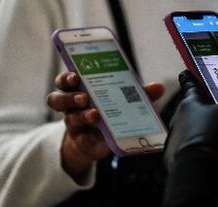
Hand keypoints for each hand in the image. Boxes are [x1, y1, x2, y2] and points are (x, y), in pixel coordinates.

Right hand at [47, 71, 163, 179]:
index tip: (75, 76)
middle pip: (57, 98)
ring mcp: (74, 124)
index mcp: (78, 89)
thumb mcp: (122, 99)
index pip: (64, 81)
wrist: (100, 140)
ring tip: (94, 115)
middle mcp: (71, 106)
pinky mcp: (82, 141)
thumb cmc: (109, 111)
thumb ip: (139, 93)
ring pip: (68, 118)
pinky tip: (100, 135)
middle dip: (70, 97)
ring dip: (80, 116)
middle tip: (85, 97)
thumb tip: (159, 87)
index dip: (66, 78)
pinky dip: (91, 136)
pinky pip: (82, 138)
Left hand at [164, 71, 217, 170]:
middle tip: (215, 114)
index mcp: (189, 103)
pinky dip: (196, 148)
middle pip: (190, 110)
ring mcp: (174, 137)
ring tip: (215, 138)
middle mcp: (178, 118)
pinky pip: (186, 148)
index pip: (190, 86)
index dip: (190, 79)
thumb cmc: (212, 132)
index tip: (185, 73)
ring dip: (198, 131)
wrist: (198, 164)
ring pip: (188, 129)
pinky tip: (207, 152)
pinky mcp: (173, 155)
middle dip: (200, 111)